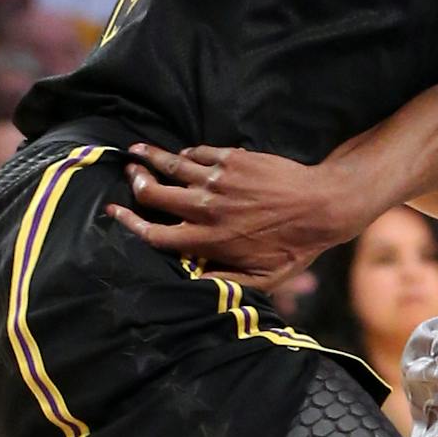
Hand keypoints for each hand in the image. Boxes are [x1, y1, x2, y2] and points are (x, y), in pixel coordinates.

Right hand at [109, 143, 351, 286]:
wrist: (322, 206)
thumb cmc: (295, 246)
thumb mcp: (263, 279)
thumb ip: (226, 282)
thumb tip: (195, 284)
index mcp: (207, 241)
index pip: (153, 233)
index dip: (129, 222)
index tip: (115, 211)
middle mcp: (205, 209)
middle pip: (154, 194)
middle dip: (136, 183)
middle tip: (130, 175)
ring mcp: (217, 180)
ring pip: (170, 166)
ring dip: (150, 158)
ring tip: (136, 152)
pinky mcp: (232, 159)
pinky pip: (198, 152)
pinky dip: (186, 153)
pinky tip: (183, 154)